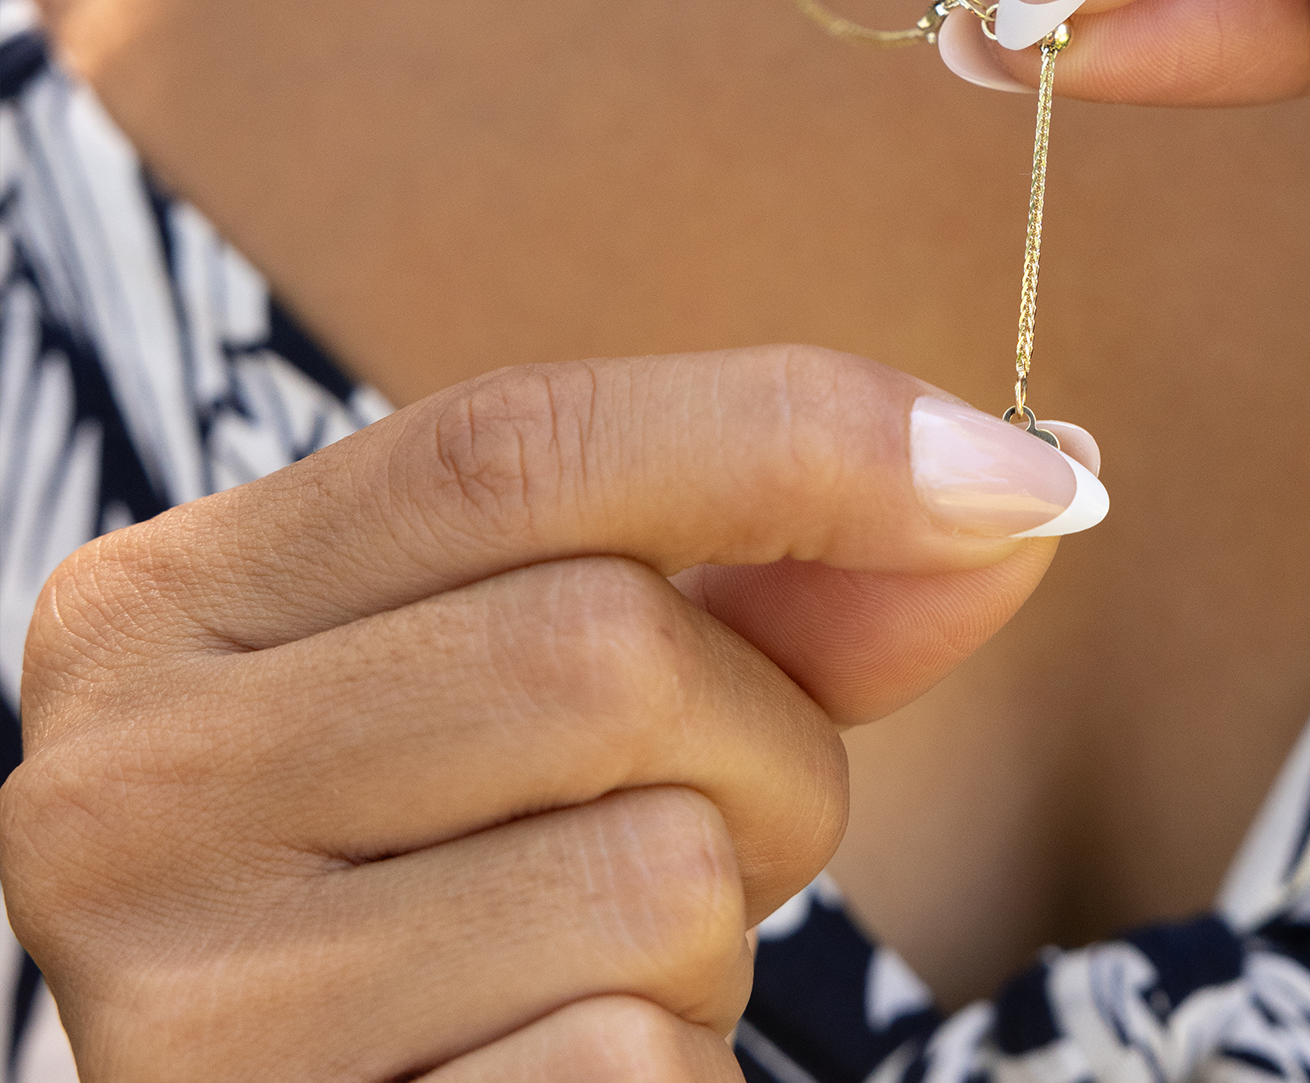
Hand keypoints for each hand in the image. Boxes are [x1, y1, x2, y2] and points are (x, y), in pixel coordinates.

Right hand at [0, 351, 1103, 1078]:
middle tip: (717, 812)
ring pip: (648, 872)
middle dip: (764, 742)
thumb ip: (791, 579)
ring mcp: (182, 995)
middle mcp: (131, 774)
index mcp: (192, 594)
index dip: (806, 434)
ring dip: (717, 919)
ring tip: (594, 945)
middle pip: (603, 650)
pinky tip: (549, 1059)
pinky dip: (666, 1060)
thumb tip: (1033, 486)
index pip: (522, 441)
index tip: (1033, 478)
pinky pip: (619, 1069)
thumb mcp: (587, 680)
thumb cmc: (464, 858)